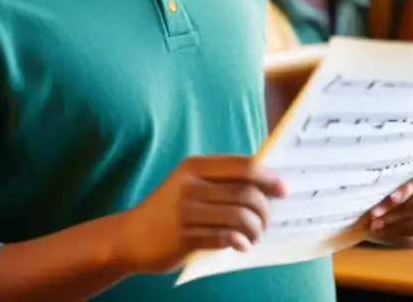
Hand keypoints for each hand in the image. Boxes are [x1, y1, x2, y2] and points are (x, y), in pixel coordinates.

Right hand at [116, 155, 286, 273]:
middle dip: (264, 210)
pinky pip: (225, 238)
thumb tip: (264, 184)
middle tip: (265, 221)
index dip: (269, 178)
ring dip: (255, 229)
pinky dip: (239, 242)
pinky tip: (240, 245)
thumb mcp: (188, 184)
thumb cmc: (168, 210)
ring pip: (239, 217)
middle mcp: (190, 184)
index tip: (283, 190)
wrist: (129, 236)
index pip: (244, 166)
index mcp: (195, 166)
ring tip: (253, 236)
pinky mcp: (183, 236)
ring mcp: (186, 211)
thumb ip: (219, 180)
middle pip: (246, 193)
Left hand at [366, 155, 412, 247]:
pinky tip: (381, 229)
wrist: (371, 198)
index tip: (394, 194)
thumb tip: (382, 163)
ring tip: (374, 222)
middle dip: (401, 208)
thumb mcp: (383, 164)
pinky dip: (398, 235)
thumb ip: (391, 163)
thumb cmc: (379, 173)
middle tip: (375, 211)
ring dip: (397, 223)